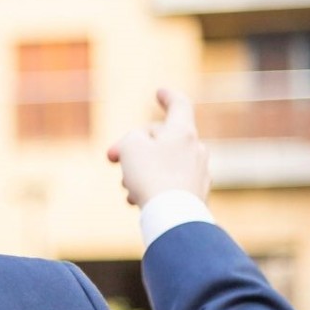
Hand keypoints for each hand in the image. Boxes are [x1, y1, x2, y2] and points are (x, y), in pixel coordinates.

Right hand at [107, 89, 209, 206]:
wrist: (172, 216)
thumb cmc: (151, 176)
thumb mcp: (130, 146)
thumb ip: (133, 138)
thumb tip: (142, 147)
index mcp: (183, 132)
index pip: (179, 105)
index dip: (168, 97)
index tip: (159, 92)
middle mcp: (195, 149)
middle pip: (163, 138)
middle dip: (136, 146)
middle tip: (111, 158)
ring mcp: (198, 173)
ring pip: (164, 163)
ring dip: (141, 170)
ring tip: (126, 187)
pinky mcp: (196, 194)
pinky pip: (170, 183)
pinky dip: (153, 186)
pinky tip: (138, 200)